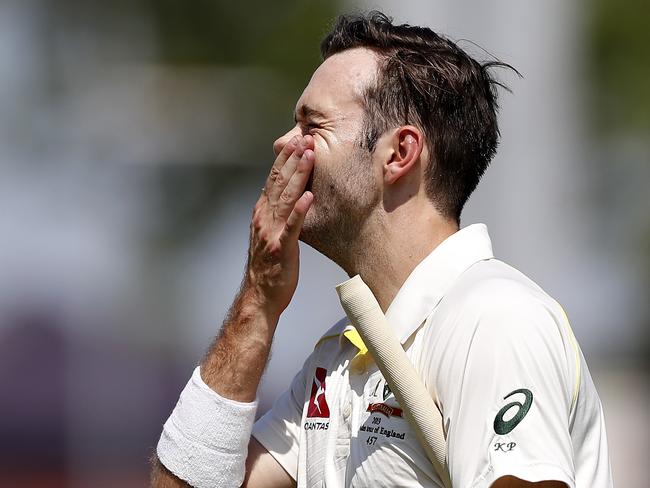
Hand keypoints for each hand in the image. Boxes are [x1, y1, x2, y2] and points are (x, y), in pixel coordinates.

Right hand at [244, 134, 314, 317]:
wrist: (260, 296)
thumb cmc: (269, 266)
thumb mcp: (269, 233)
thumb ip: (276, 213)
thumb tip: (290, 194)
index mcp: (261, 213)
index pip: (273, 180)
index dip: (285, 159)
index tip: (297, 141)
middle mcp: (264, 218)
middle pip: (279, 182)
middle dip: (293, 159)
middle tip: (305, 138)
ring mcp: (272, 232)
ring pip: (286, 198)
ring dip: (298, 175)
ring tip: (310, 156)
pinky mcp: (282, 247)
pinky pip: (292, 226)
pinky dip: (300, 210)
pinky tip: (309, 196)